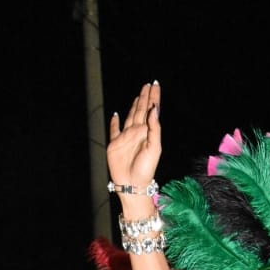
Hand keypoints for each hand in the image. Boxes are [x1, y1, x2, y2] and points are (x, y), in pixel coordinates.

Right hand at [107, 81, 161, 196]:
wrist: (133, 184)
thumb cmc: (146, 169)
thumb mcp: (154, 148)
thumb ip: (154, 129)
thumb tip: (153, 110)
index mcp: (147, 132)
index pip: (151, 110)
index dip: (153, 97)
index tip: (155, 84)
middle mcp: (136, 132)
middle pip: (141, 110)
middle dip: (144, 97)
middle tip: (148, 85)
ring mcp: (125, 137)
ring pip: (130, 116)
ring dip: (134, 106)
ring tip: (138, 96)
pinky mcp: (115, 144)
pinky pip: (114, 129)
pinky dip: (115, 121)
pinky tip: (116, 114)